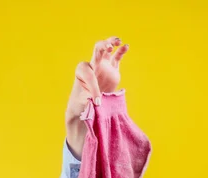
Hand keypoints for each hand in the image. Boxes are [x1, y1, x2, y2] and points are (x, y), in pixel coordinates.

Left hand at [65, 36, 128, 158]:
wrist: (86, 104)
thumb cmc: (80, 104)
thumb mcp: (82, 104)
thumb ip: (89, 101)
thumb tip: (97, 102)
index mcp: (82, 73)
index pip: (89, 74)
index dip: (93, 87)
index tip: (97, 101)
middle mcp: (93, 66)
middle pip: (96, 51)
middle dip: (101, 48)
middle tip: (107, 47)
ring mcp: (103, 66)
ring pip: (107, 51)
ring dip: (111, 43)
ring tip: (117, 42)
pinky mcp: (112, 70)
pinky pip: (117, 58)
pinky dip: (121, 51)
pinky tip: (126, 46)